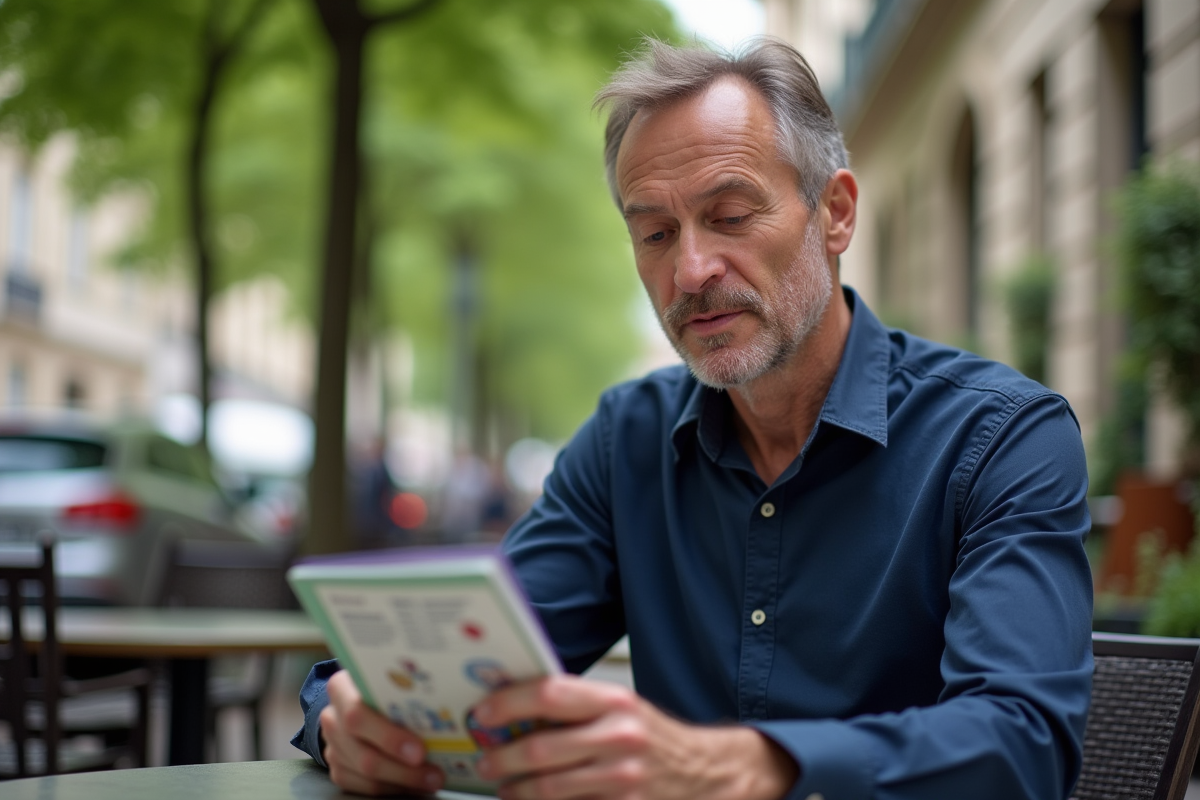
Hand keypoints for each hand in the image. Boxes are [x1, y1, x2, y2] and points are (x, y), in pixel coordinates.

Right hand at [319, 669, 444, 795]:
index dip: (389, 737)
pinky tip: (414, 784)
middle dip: (403, 768)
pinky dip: (392, 788)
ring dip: (403, 781)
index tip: (420, 751)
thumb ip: (407, 690)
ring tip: (432, 780)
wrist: (356, 698)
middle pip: (364, 752)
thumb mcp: (391, 680)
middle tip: (434, 773)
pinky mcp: (338, 768)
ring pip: (365, 773)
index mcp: (342, 689)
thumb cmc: (383, 686)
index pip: (358, 714)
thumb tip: (452, 707)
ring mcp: (333, 746)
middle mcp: (332, 718)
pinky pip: (364, 787)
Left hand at [471, 675, 797, 799]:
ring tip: (504, 787)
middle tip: (486, 759)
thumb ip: (575, 706)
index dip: (508, 703)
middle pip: (540, 748)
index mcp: (615, 702)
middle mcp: (620, 738)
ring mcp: (623, 779)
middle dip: (502, 757)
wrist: (706, 774)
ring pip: (547, 789)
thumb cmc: (654, 738)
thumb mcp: (622, 708)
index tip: (483, 713)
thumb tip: (513, 706)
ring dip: (514, 790)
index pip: (548, 694)